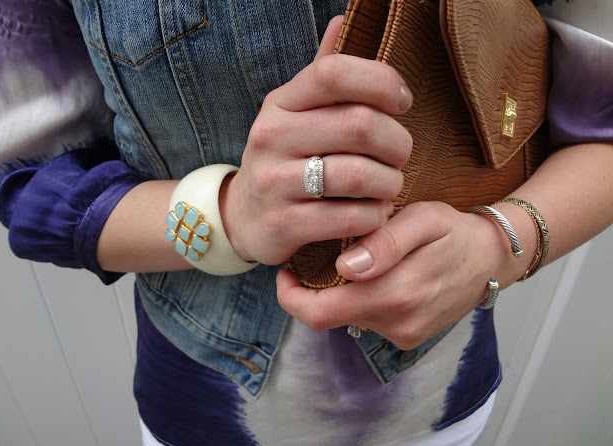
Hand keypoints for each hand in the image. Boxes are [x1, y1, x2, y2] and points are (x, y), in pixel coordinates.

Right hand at [220, 16, 413, 264]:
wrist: (243, 217)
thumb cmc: (284, 159)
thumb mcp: (296, 114)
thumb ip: (322, 73)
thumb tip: (343, 19)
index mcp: (281, 104)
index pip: (334, 73)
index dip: (381, 81)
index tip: (403, 102)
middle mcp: (271, 137)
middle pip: (359, 126)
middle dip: (398, 143)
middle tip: (401, 156)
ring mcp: (274, 182)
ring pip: (359, 175)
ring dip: (390, 183)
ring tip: (390, 186)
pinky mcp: (284, 224)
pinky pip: (350, 217)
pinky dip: (375, 216)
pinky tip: (374, 212)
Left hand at [277, 202, 516, 349]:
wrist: (491, 260)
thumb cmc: (454, 232)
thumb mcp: (424, 220)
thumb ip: (386, 243)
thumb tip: (346, 267)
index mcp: (396, 294)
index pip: (320, 312)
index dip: (292, 295)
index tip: (287, 271)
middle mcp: (397, 323)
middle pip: (328, 318)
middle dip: (310, 293)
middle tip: (305, 265)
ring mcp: (403, 334)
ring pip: (347, 318)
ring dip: (338, 293)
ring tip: (346, 261)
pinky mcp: (408, 337)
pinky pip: (367, 321)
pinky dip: (358, 300)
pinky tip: (369, 276)